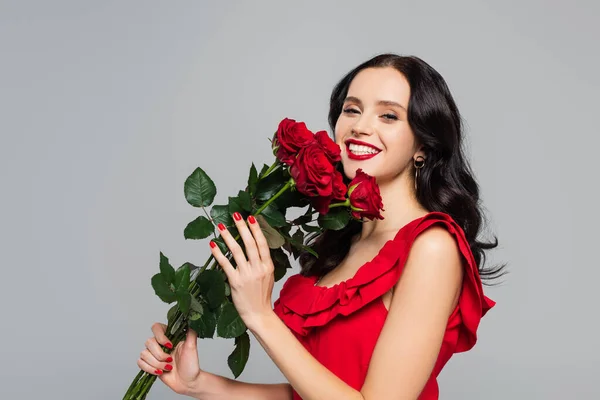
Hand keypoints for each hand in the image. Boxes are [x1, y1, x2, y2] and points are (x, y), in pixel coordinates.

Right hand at [137, 322, 202, 395]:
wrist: (188, 382)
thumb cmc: (191, 365)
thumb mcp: (192, 347)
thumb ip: (190, 332)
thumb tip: (189, 320)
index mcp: (169, 336)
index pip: (156, 327)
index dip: (160, 337)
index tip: (170, 346)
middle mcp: (159, 343)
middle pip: (149, 342)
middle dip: (160, 355)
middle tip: (171, 361)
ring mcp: (154, 354)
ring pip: (144, 353)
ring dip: (156, 363)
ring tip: (168, 368)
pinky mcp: (149, 364)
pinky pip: (140, 363)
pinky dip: (150, 368)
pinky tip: (160, 371)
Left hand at [210, 212, 274, 330]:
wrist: (259, 314)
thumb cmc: (262, 295)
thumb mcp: (269, 276)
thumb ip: (263, 262)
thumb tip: (255, 246)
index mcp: (268, 266)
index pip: (262, 244)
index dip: (256, 230)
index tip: (251, 218)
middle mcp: (258, 269)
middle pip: (250, 244)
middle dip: (242, 227)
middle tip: (236, 215)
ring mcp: (247, 275)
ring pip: (236, 251)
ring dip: (228, 236)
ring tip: (221, 226)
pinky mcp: (236, 282)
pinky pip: (225, 264)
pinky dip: (218, 254)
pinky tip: (212, 245)